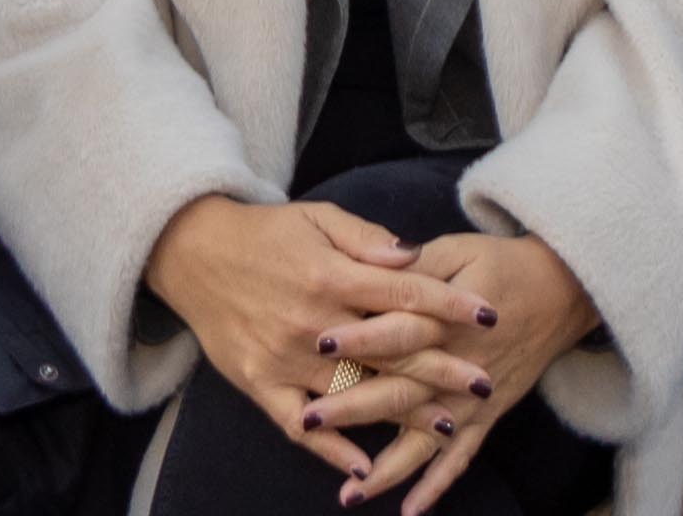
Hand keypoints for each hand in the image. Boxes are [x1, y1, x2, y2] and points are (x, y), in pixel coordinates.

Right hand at [147, 192, 472, 481]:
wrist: (193, 252)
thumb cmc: (264, 233)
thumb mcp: (317, 217)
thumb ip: (367, 239)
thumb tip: (414, 255)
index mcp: (330, 275)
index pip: (403, 294)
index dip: (450, 305)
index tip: (489, 317)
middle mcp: (312, 321)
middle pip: (389, 350)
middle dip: (441, 368)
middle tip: (484, 384)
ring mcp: (284, 357)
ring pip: (353, 392)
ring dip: (400, 412)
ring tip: (446, 427)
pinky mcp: (259, 383)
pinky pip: (297, 424)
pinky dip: (330, 447)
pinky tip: (363, 465)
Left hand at [305, 228, 595, 511]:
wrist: (563, 289)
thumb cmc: (502, 264)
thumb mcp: (458, 249)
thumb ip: (416, 263)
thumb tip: (377, 264)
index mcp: (446, 319)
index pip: (398, 330)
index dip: (360, 336)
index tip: (320, 342)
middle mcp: (458, 365)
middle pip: (401, 391)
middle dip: (353, 408)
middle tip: (310, 421)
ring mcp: (473, 397)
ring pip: (424, 438)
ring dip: (388, 468)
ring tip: (350, 492)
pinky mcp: (488, 414)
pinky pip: (461, 456)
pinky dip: (438, 485)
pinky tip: (410, 510)